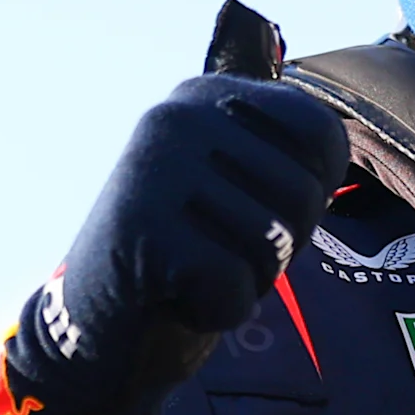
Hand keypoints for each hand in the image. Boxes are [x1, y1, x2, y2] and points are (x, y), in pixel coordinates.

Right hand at [45, 74, 349, 368]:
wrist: (91, 320)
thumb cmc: (183, 250)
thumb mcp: (231, 178)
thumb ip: (280, 145)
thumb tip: (323, 122)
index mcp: (206, 93)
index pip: (321, 134)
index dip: (310, 194)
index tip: (253, 209)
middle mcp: (178, 116)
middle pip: (303, 192)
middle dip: (278, 245)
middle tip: (217, 249)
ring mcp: (155, 168)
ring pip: (272, 241)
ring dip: (247, 280)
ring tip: (194, 268)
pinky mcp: (142, 230)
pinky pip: (234, 285)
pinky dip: (218, 310)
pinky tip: (173, 295)